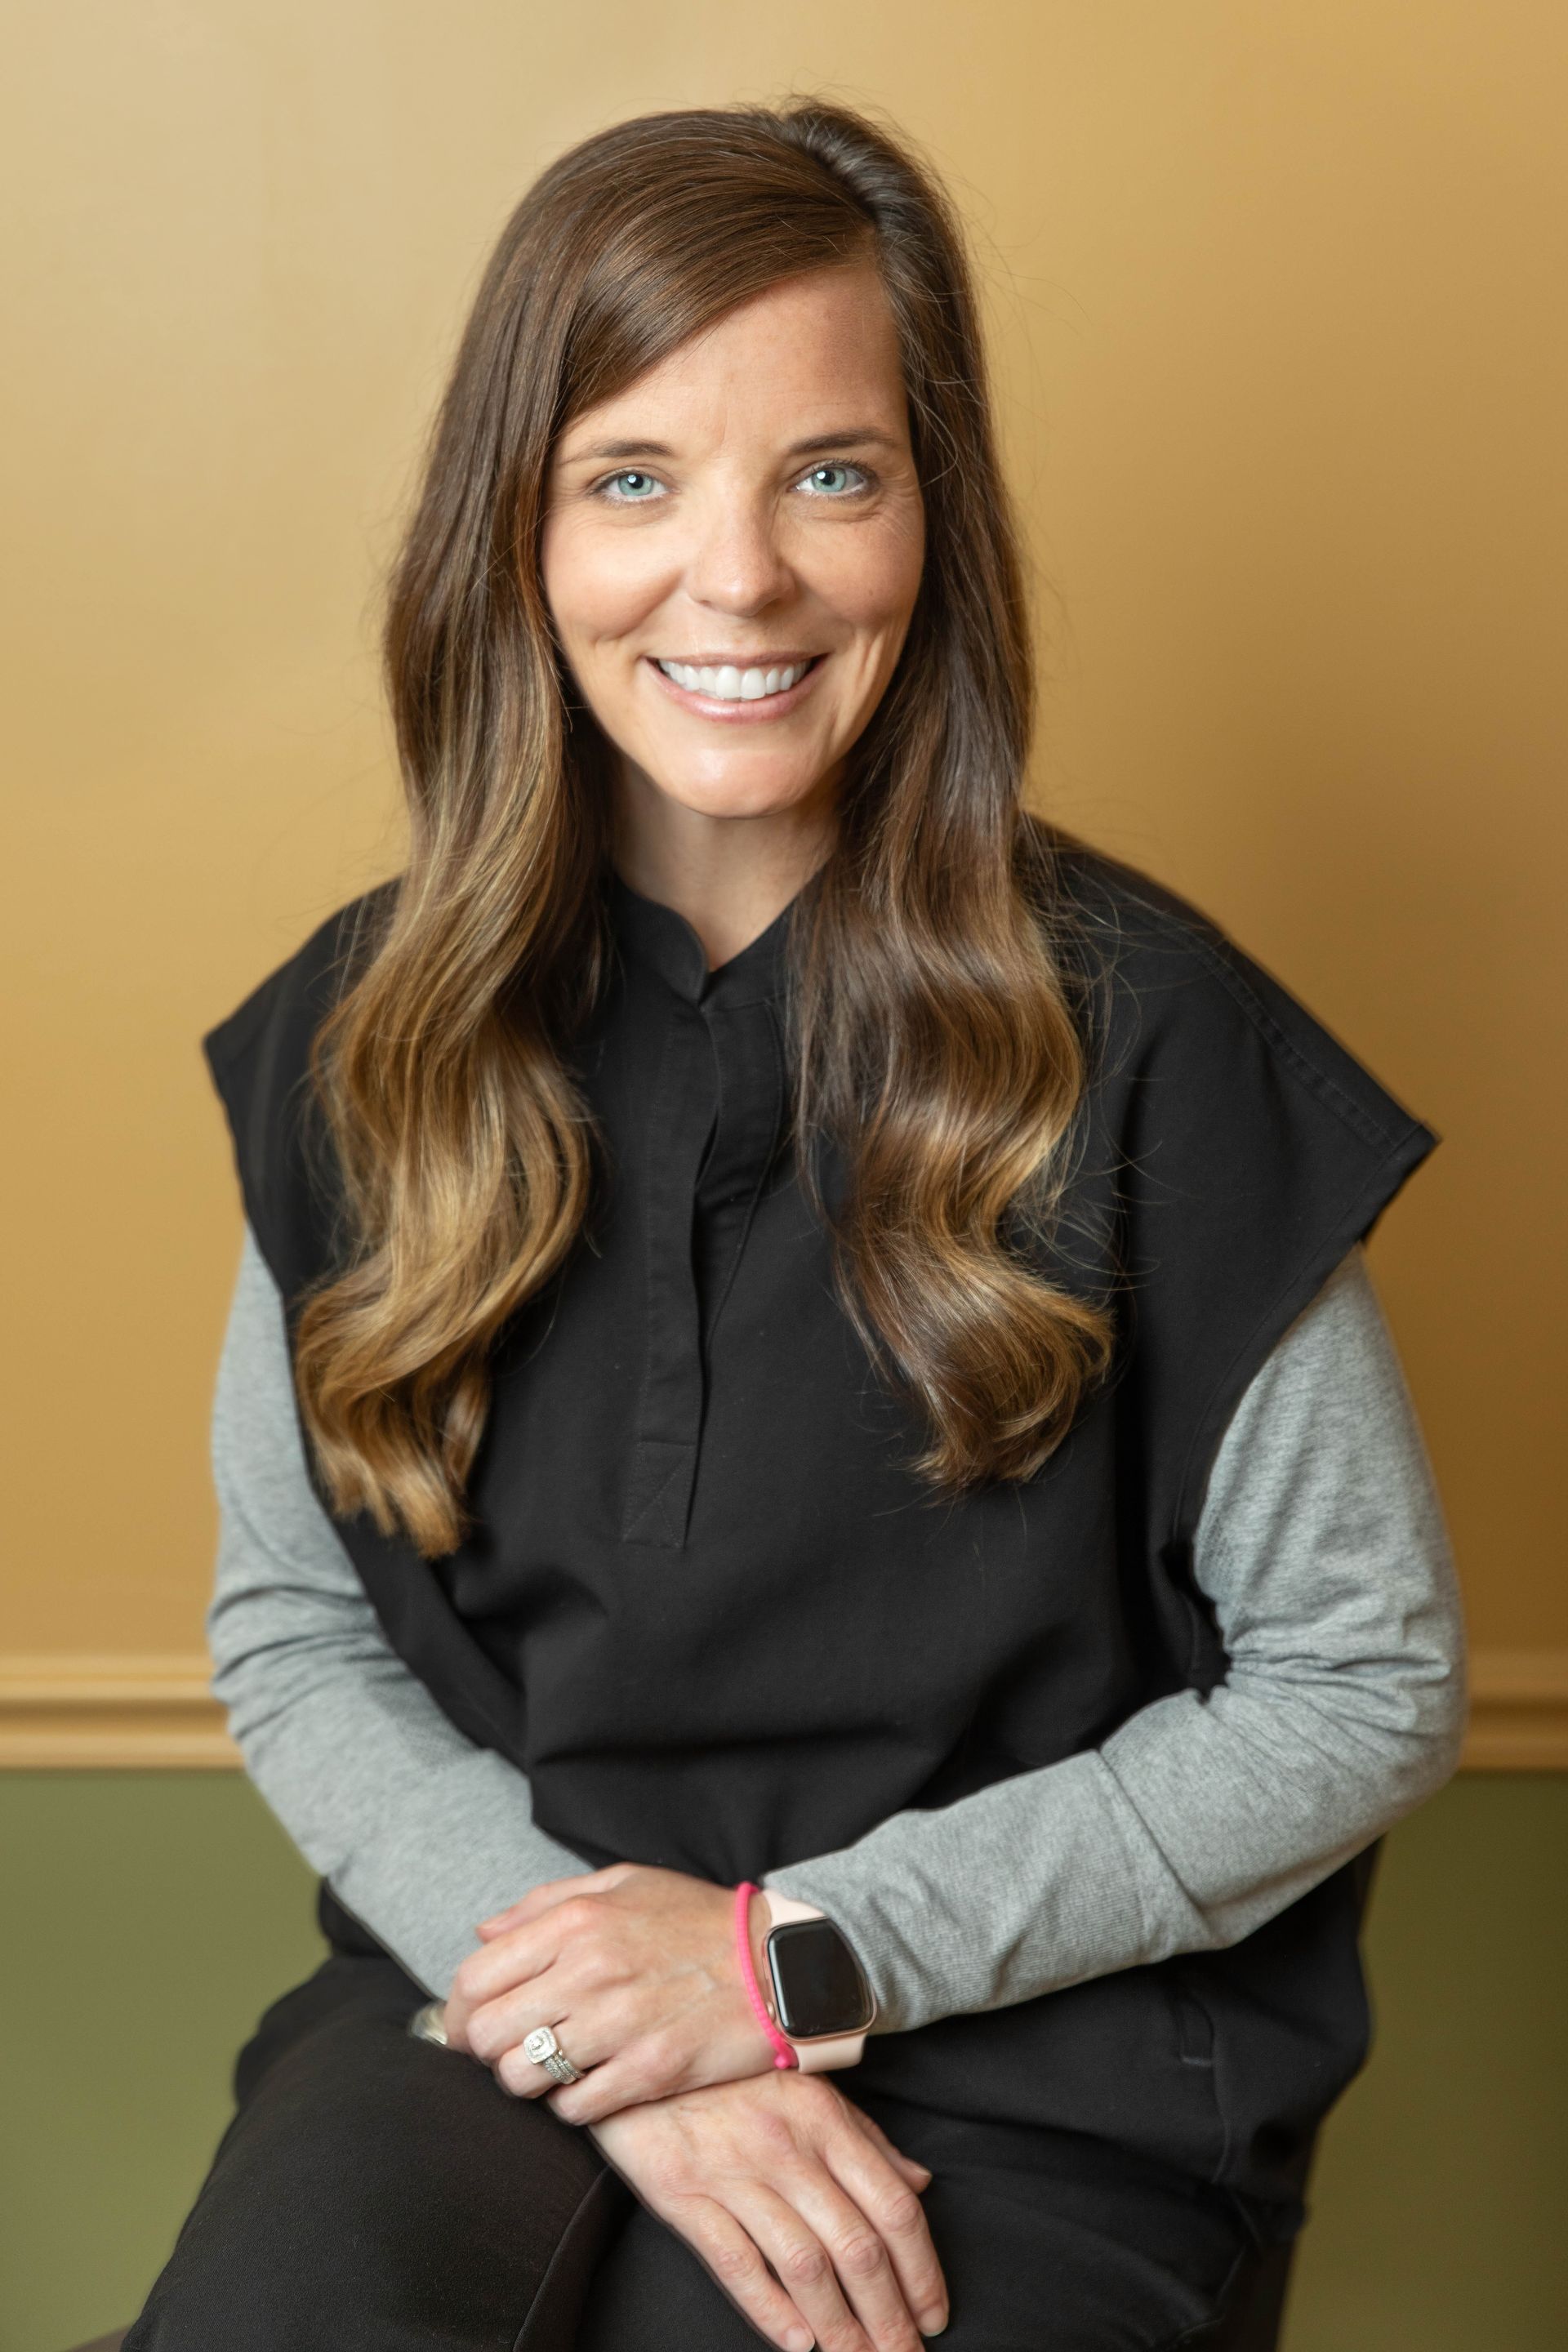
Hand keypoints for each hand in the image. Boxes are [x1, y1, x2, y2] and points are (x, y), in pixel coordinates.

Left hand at [441, 1863, 782, 2119]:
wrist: (777, 1962)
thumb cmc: (696, 1920)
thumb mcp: (623, 1883)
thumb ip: (546, 1902)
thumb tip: (483, 1932)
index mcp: (577, 1922)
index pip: (476, 1978)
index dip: (458, 2010)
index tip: (466, 2023)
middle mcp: (589, 1972)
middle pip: (487, 2033)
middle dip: (483, 2048)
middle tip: (505, 2050)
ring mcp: (618, 2026)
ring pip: (522, 2078)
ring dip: (524, 2080)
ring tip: (548, 2068)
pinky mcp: (648, 2072)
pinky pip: (573, 2108)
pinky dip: (569, 2104)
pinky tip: (589, 2084)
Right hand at [587, 2068, 949, 2350]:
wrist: (641, 2053)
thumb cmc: (733, 2076)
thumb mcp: (808, 2090)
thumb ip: (866, 2139)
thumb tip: (919, 2184)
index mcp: (824, 2119)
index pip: (892, 2206)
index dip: (922, 2270)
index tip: (935, 2313)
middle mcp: (786, 2148)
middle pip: (856, 2246)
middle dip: (890, 2315)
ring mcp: (735, 2174)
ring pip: (805, 2265)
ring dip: (840, 2327)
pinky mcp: (686, 2196)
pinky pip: (737, 2264)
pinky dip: (772, 2311)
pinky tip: (800, 2344)